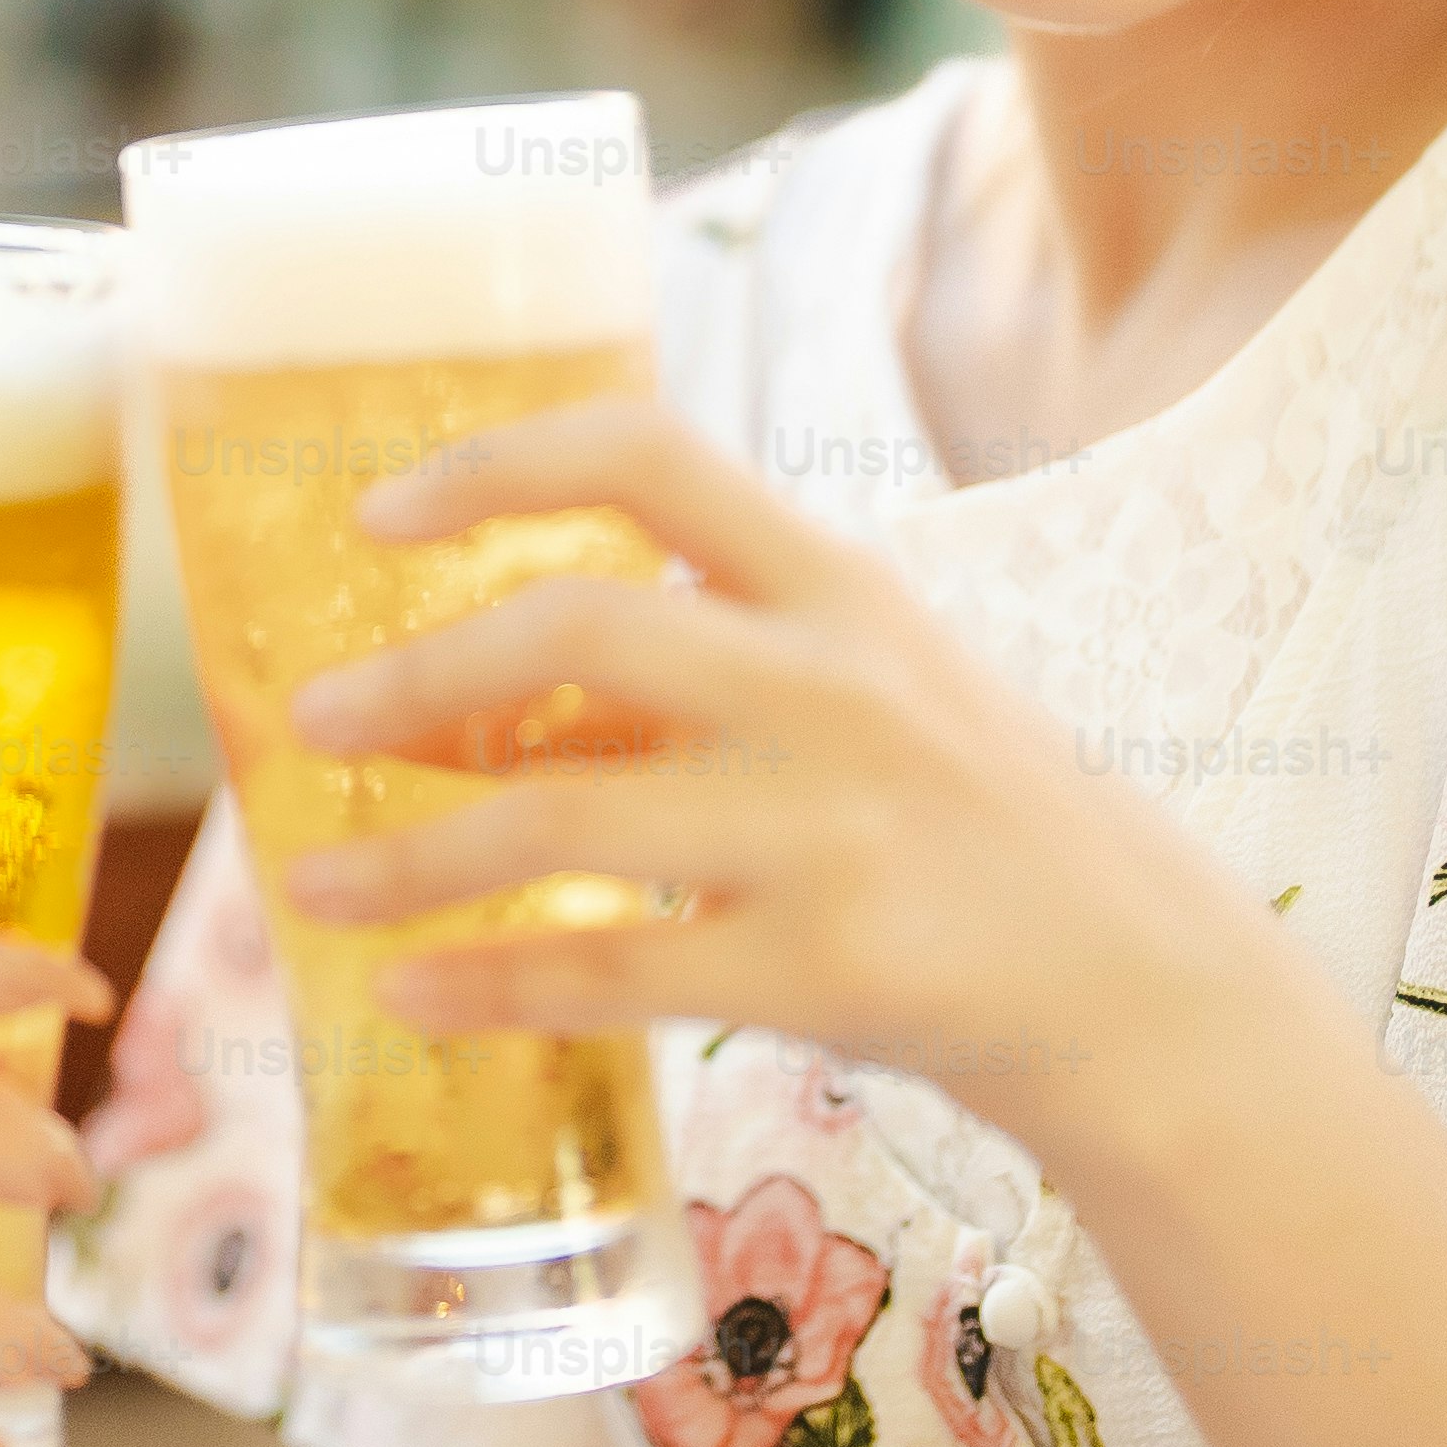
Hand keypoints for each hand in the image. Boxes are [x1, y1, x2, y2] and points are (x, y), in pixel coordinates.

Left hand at [265, 398, 1250, 1113]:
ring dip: (411, 860)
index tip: (376, 513)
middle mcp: (834, 684)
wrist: (1133, 979)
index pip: (648, 453)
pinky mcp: (828, 968)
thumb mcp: (866, 688)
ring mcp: (833, 828)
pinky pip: (611, 972)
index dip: (493, 463)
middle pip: (580, 627)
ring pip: (563, 824)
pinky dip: (488, 984)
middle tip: (313, 723)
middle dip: (416, 676)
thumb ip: (703, 662)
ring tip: (312, 892)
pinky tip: (410, 994)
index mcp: (837, 585)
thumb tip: (468, 681)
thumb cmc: (967, 818)